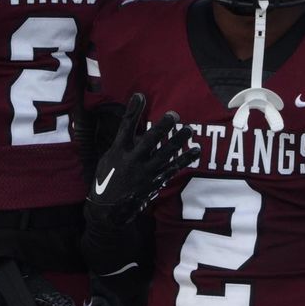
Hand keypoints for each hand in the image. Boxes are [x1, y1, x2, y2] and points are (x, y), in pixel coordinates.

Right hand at [86, 92, 199, 226]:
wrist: (109, 209)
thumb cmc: (108, 179)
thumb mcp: (108, 158)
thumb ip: (123, 143)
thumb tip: (137, 128)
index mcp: (117, 152)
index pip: (125, 127)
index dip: (132, 111)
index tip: (140, 95)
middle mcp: (132, 161)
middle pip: (149, 141)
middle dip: (162, 127)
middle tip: (173, 115)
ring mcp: (145, 173)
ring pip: (165, 154)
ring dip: (178, 141)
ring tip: (189, 129)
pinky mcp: (155, 182)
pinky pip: (173, 168)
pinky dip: (185, 159)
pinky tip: (196, 150)